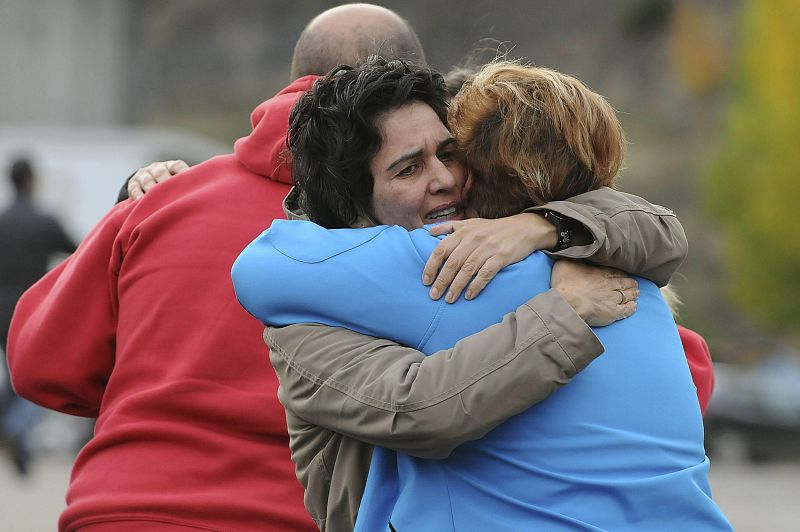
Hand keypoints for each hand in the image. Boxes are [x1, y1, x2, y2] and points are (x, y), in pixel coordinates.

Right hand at [127, 160, 188, 199]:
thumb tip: (210, 192)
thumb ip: (190, 184)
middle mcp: (158, 167)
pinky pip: (134, 187)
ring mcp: (145, 174)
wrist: (147, 184)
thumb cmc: (172, 187)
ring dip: (151, 189)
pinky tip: (140, 200)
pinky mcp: (133, 182)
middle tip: (171, 194)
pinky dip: (136, 193)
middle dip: (165, 182)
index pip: (178, 166)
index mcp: (172, 166)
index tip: (188, 182)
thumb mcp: (180, 182)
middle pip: (161, 173)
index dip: (183, 173)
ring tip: (154, 199)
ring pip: (147, 179)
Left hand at [423, 213, 557, 302]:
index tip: (426, 281)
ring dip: (456, 286)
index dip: (431, 266)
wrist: (524, 228)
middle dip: (442, 281)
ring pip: (467, 269)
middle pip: (452, 262)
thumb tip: (428, 231)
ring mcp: (488, 248)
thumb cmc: (494, 228)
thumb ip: (449, 227)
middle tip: (434, 295)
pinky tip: (469, 296)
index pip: (441, 249)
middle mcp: (474, 238)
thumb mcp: (471, 223)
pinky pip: (486, 273)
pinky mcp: (501, 256)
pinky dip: (476, 285)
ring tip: (449, 299)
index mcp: (464, 231)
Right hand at [551, 260, 638, 326]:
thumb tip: (574, 253)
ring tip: (636, 294)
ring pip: (628, 295)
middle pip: (625, 283)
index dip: (622, 274)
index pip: (615, 272)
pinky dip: (631, 308)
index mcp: (600, 273)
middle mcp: (609, 285)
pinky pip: (626, 310)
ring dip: (633, 294)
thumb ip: (572, 258)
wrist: (567, 303)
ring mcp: (612, 299)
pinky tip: (634, 307)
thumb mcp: (565, 263)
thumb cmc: (564, 284)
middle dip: (631, 283)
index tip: (625, 275)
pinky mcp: (613, 313)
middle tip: (634, 284)